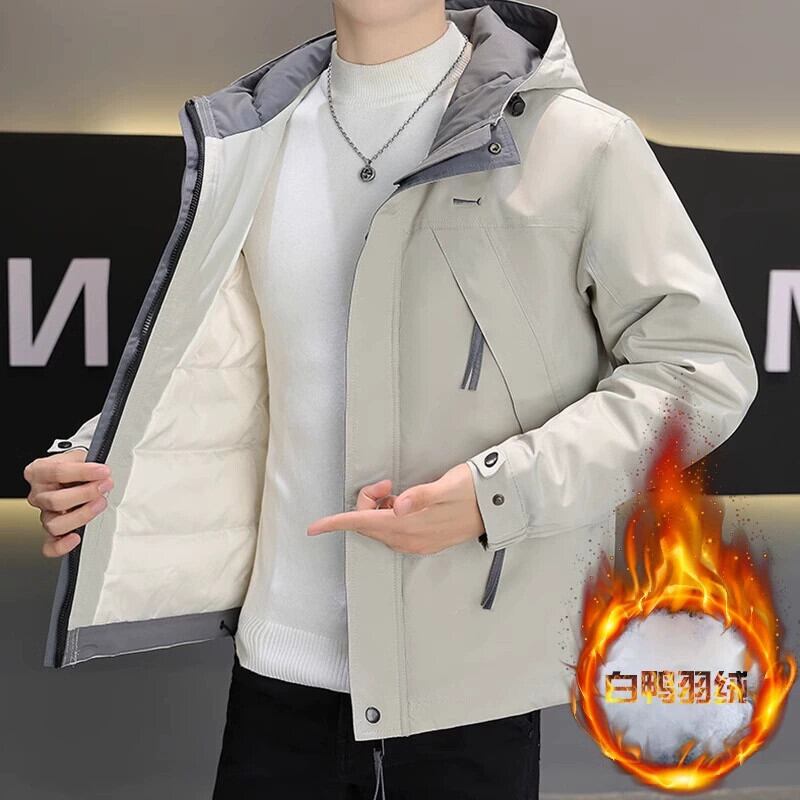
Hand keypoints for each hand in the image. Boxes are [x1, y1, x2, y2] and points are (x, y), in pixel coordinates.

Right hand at [24, 449, 113, 557]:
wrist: (74, 474)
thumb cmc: (75, 465)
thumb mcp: (78, 455)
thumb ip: (88, 462)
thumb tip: (104, 472)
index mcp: (39, 472)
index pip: (57, 472)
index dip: (83, 472)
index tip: (103, 471)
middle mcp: (39, 494)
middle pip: (55, 501)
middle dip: (86, 493)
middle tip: (105, 486)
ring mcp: (44, 514)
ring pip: (55, 524)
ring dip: (82, 515)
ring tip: (100, 504)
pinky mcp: (52, 531)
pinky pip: (49, 545)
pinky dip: (61, 545)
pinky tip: (76, 538)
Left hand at [306, 462, 483, 554]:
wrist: (498, 507)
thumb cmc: (471, 489)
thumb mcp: (447, 485)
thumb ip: (421, 495)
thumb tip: (398, 506)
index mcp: (411, 526)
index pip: (364, 523)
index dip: (337, 523)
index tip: (314, 527)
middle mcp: (410, 540)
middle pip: (369, 526)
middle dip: (366, 504)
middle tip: (386, 483)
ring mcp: (417, 544)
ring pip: (380, 529)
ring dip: (378, 510)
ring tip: (397, 491)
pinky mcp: (424, 542)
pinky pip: (394, 532)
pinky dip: (389, 517)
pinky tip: (404, 504)